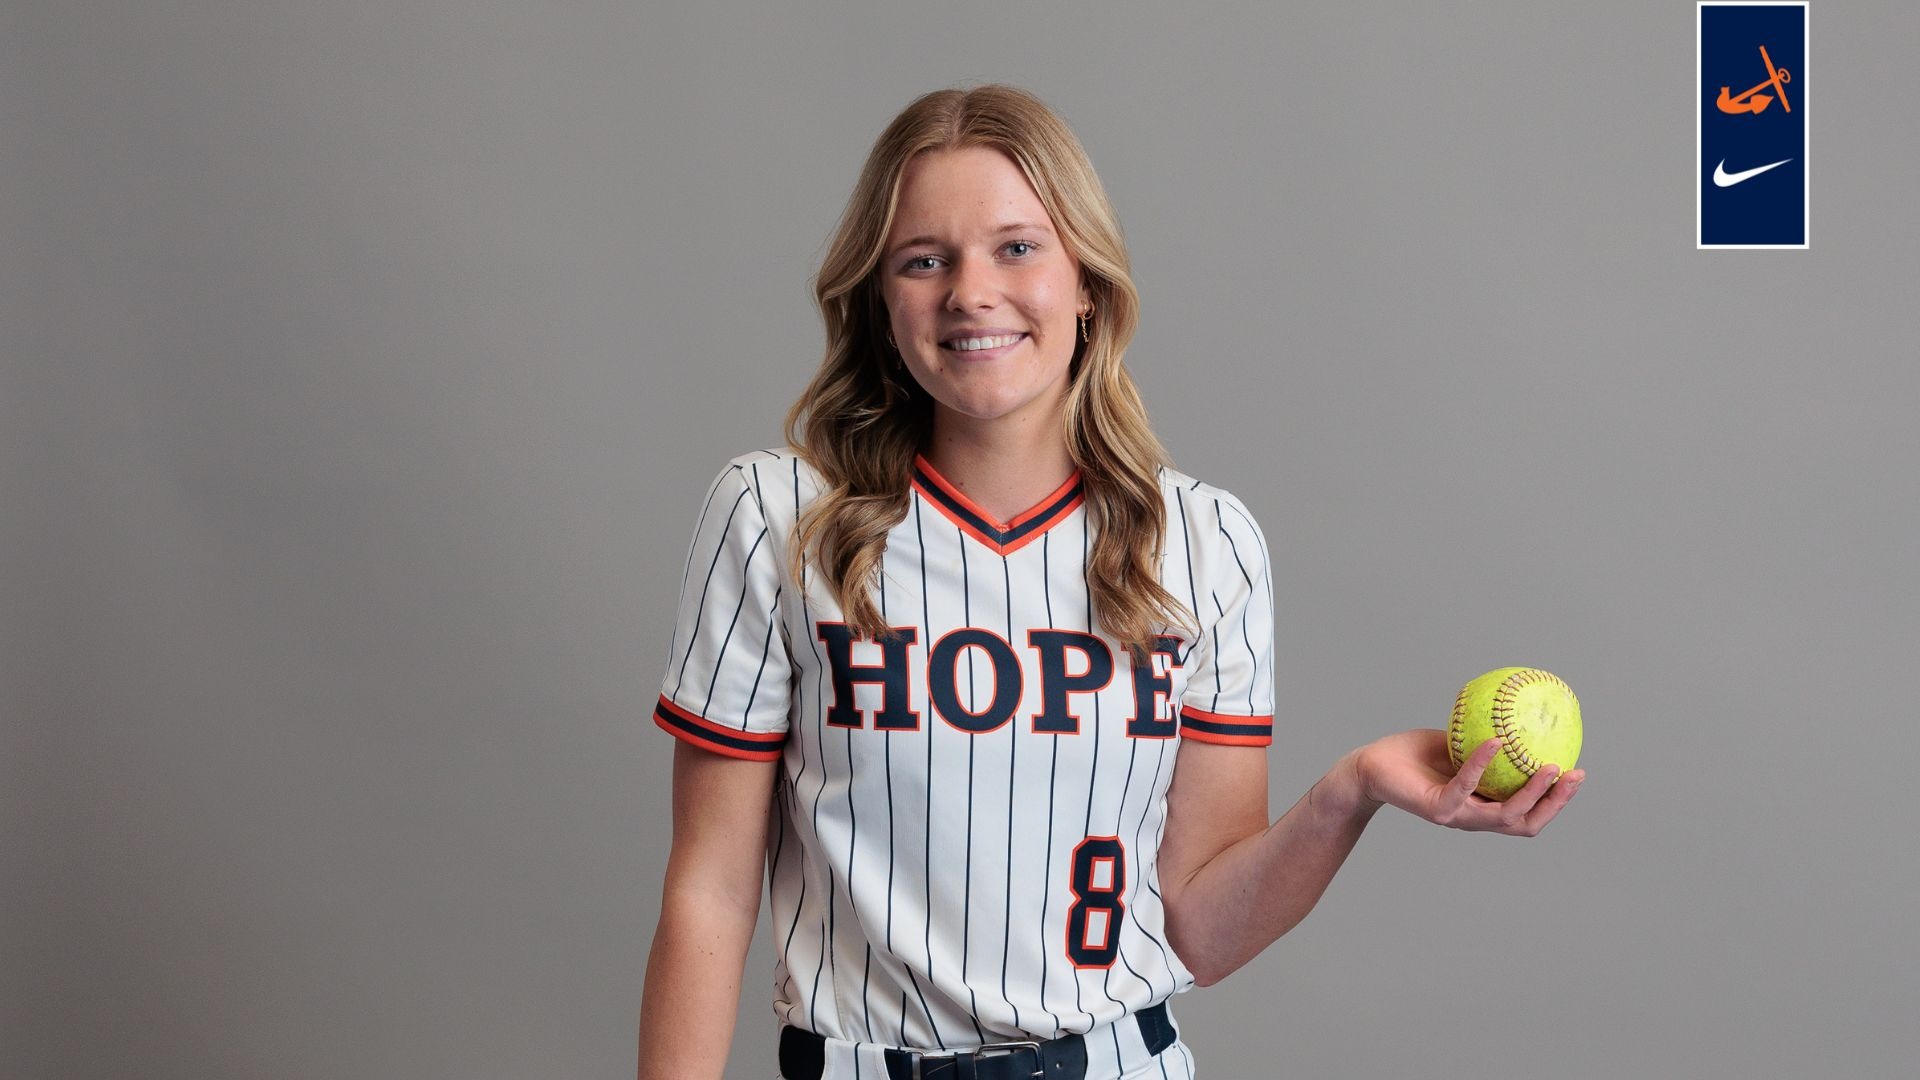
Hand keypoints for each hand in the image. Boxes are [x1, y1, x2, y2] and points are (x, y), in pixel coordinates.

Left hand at [1350, 729, 1582, 835]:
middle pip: (1527, 823)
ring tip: (1550, 766)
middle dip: (1556, 803)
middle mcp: (1474, 818)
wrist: (1371, 767)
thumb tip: (1520, 712)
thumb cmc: (1415, 756)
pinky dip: (1482, 764)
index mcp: (1484, 806)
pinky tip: (1495, 742)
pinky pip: (1466, 785)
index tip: (1578, 773)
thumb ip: (1488, 738)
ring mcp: (1456, 816)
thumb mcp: (1460, 744)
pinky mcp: (1436, 808)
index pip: (1530, 814)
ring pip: (1505, 815)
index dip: (1557, 801)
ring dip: (1532, 792)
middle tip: (1576, 774)